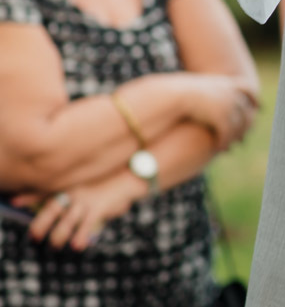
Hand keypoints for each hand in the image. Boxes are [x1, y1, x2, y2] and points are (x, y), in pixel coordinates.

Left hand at [14, 172, 143, 250]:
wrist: (133, 174)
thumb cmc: (111, 179)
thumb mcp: (91, 181)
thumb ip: (77, 190)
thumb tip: (62, 203)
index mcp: (71, 184)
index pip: (47, 190)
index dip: (29, 196)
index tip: (15, 201)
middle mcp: (75, 191)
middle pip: (51, 209)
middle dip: (41, 225)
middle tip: (35, 238)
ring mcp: (86, 200)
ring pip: (66, 222)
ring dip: (58, 237)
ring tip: (56, 246)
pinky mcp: (99, 207)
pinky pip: (86, 225)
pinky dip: (81, 236)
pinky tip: (77, 246)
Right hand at [183, 74, 258, 150]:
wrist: (175, 95)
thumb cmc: (183, 92)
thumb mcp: (200, 89)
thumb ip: (212, 92)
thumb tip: (214, 97)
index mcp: (227, 83)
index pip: (248, 89)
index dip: (254, 98)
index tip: (260, 107)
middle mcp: (231, 94)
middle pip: (245, 111)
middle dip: (245, 126)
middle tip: (242, 138)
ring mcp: (228, 105)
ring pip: (238, 125)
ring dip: (234, 138)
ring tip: (229, 147)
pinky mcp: (221, 117)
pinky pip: (227, 133)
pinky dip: (224, 142)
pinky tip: (220, 149)